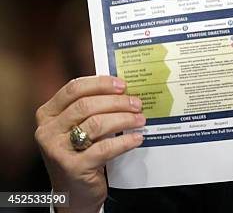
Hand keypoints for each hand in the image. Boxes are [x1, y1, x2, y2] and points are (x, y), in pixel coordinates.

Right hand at [35, 76, 144, 212]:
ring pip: (96, 124)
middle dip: (117, 102)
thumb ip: (90, 108)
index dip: (100, 83)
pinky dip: (124, 141)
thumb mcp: (76, 128)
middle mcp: (48, 131)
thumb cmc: (79, 154)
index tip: (122, 85)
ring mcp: (58, 150)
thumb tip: (121, 90)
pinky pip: (105, 148)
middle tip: (137, 103)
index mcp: (48, 114)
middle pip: (86, 105)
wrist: (73, 193)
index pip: (74, 89)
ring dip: (124, 119)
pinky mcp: (73, 167)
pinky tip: (136, 138)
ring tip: (140, 119)